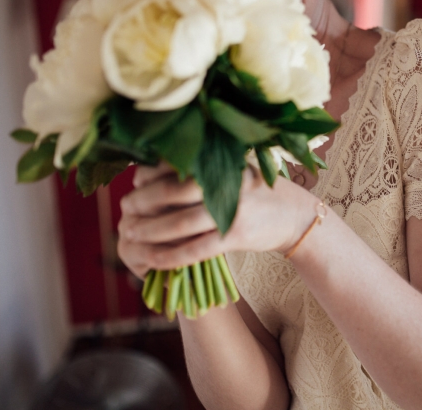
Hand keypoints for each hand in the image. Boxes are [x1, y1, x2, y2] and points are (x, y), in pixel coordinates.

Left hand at [117, 163, 315, 279]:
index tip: (135, 182)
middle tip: (125, 209)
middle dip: (143, 202)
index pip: (176, 165)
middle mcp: (226, 183)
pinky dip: (171, 256)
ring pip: (179, 223)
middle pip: (172, 192)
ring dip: (150, 230)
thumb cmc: (259, 193)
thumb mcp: (237, 171)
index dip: (149, 175)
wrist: (296, 216)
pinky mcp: (236, 237)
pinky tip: (154, 260)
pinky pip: (195, 249)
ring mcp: (232, 211)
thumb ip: (207, 170)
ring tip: (131, 233)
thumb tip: (159, 172)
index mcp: (223, 162)